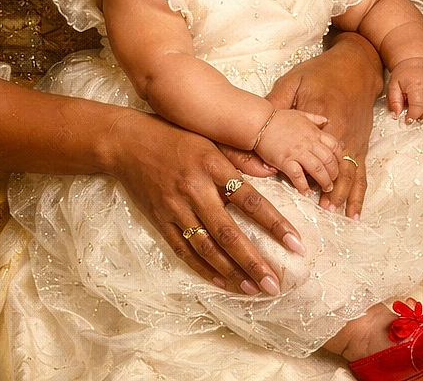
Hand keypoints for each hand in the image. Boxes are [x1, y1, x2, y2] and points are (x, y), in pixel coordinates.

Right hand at [103, 108, 305, 294]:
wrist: (126, 141)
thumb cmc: (173, 135)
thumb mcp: (208, 137)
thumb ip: (240, 157)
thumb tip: (274, 171)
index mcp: (211, 164)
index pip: (250, 199)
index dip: (274, 223)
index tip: (296, 244)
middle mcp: (194, 188)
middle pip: (228, 232)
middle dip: (254, 261)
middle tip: (275, 284)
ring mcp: (175, 206)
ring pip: (206, 246)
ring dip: (231, 271)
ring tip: (253, 288)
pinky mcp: (160, 219)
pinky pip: (183, 249)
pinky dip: (202, 268)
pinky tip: (221, 282)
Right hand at [254, 110, 342, 192]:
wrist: (259, 122)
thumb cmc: (278, 119)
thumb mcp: (300, 114)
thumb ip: (314, 118)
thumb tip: (326, 121)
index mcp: (313, 132)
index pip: (334, 146)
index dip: (339, 158)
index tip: (337, 166)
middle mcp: (308, 143)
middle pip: (329, 160)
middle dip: (334, 173)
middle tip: (333, 181)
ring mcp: (297, 152)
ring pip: (318, 169)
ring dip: (324, 181)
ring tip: (325, 188)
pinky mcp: (285, 161)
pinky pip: (298, 176)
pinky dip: (304, 186)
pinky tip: (306, 192)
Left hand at [269, 32, 381, 218]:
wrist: (353, 66)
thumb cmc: (320, 73)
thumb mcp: (294, 81)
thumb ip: (279, 102)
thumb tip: (261, 119)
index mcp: (321, 118)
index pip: (311, 150)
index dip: (306, 170)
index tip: (301, 187)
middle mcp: (341, 132)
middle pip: (335, 166)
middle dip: (329, 189)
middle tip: (321, 208)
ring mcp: (353, 139)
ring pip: (350, 173)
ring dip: (344, 194)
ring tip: (336, 212)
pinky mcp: (360, 142)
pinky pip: (360, 171)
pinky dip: (357, 191)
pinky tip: (354, 209)